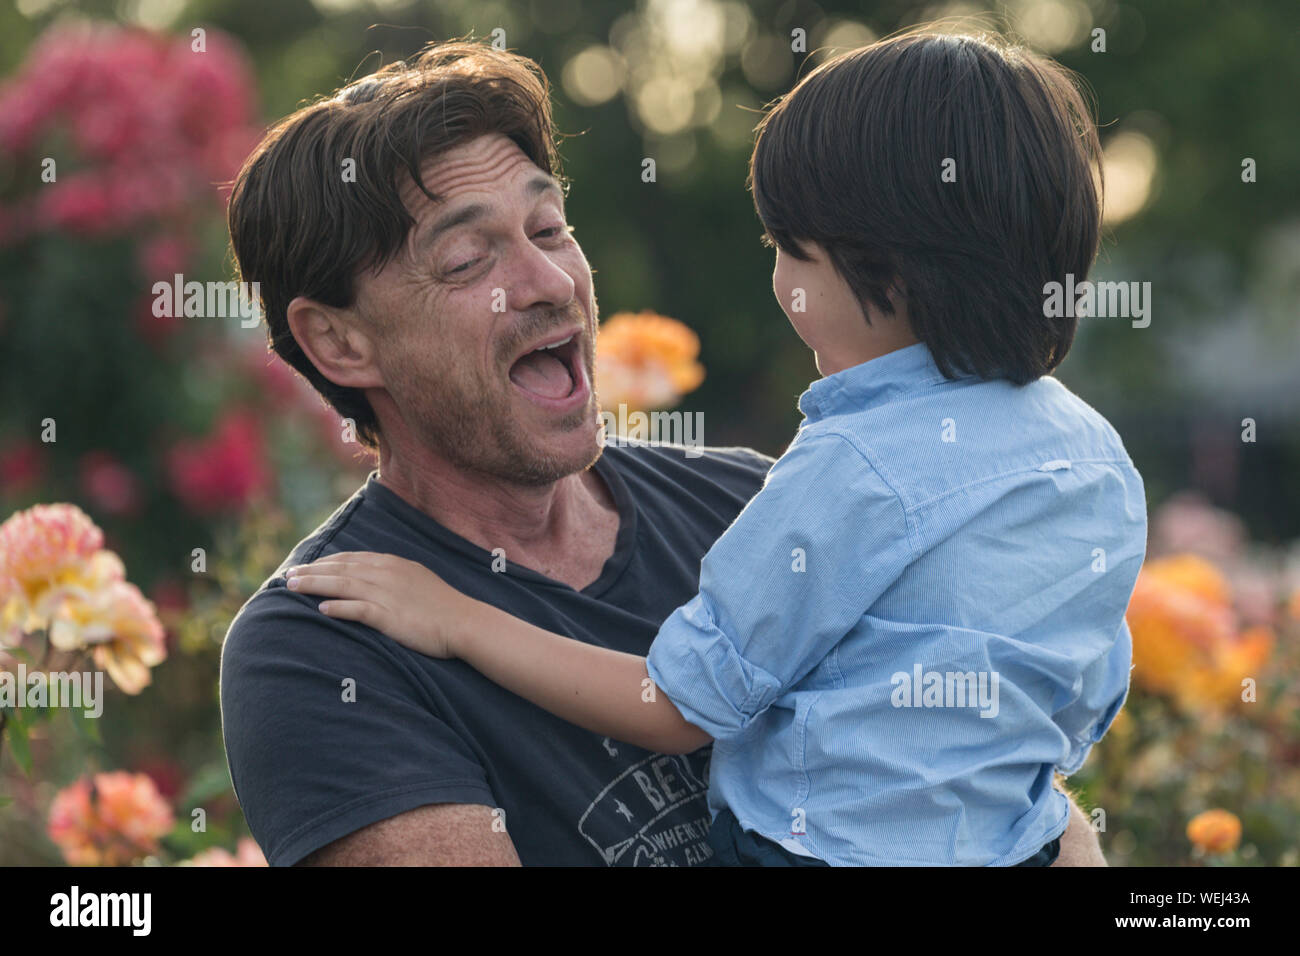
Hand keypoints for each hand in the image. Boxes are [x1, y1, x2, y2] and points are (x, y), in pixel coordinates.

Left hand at [285, 551, 478, 658]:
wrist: (464, 622)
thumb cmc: (443, 605)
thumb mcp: (417, 580)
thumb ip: (393, 576)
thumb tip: (372, 578)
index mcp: (392, 564)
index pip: (351, 559)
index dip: (326, 562)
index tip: (307, 566)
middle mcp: (386, 575)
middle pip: (340, 569)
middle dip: (312, 570)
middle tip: (289, 575)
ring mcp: (387, 595)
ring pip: (342, 585)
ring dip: (315, 585)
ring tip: (293, 587)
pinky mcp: (389, 617)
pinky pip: (357, 610)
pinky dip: (338, 607)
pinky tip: (321, 608)